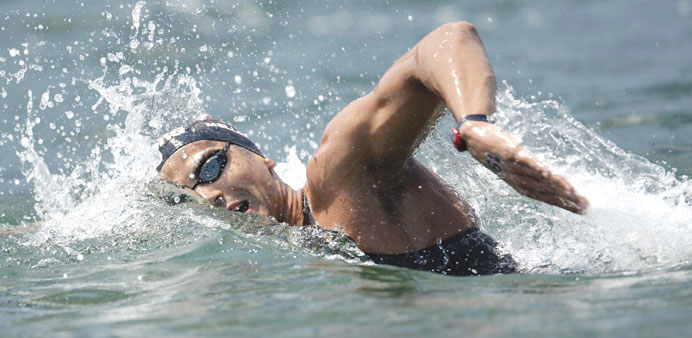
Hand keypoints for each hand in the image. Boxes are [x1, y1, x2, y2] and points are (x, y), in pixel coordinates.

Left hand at [458, 121, 588, 213]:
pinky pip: (525, 161)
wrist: (474, 136)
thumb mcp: (515, 165)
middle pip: (545, 191)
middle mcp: (517, 180)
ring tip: (573, 192)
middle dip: (565, 199)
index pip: (546, 197)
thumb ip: (531, 171)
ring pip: (538, 178)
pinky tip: (549, 172)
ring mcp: (513, 167)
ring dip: (555, 186)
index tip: (582, 210)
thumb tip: (552, 175)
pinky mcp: (509, 152)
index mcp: (520, 184)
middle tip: (585, 205)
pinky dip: (536, 168)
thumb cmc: (497, 152)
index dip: (563, 204)